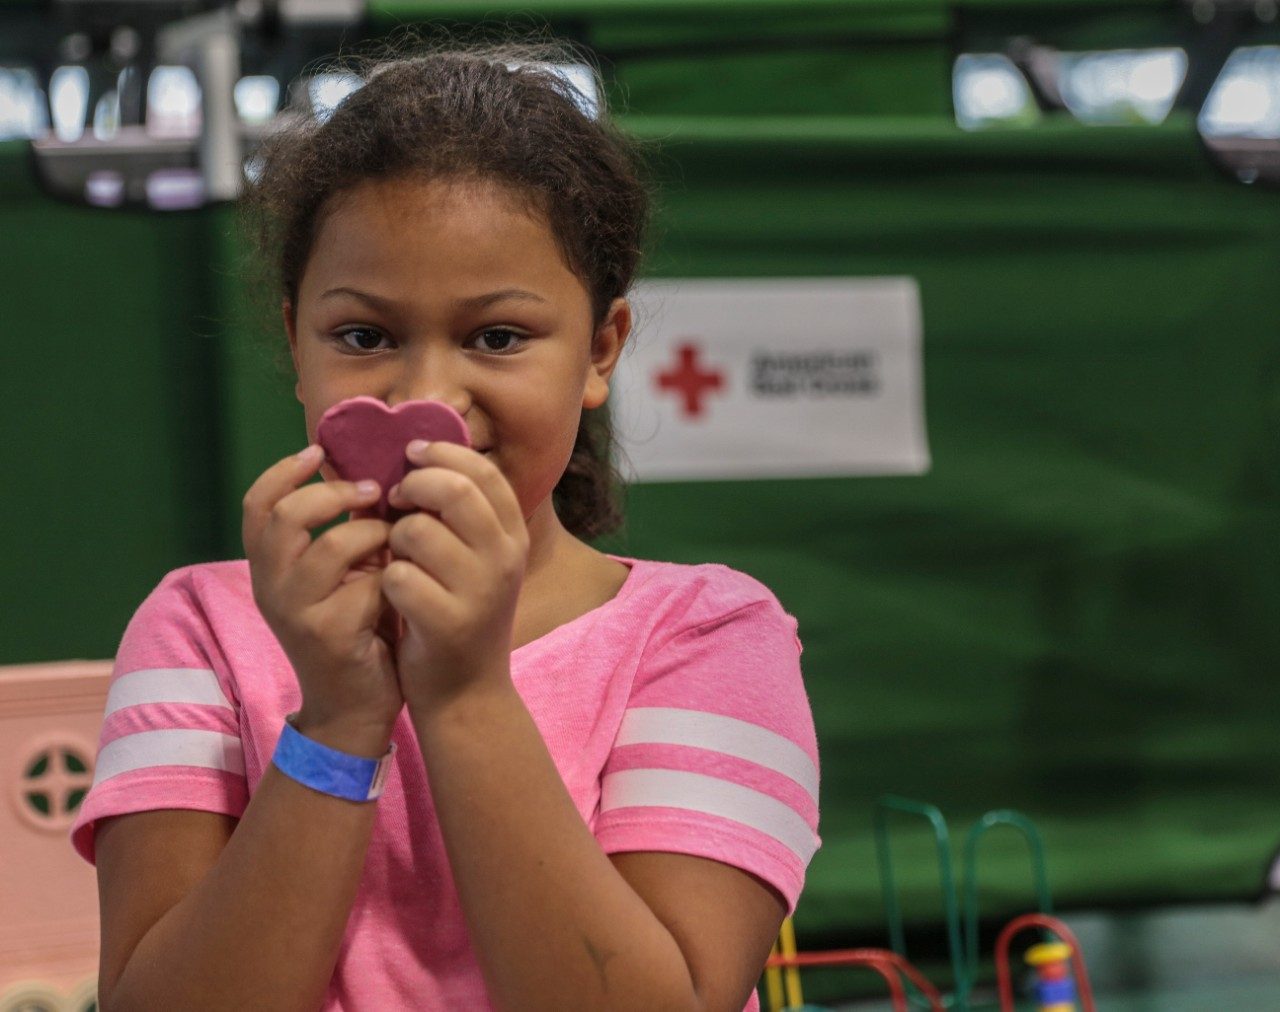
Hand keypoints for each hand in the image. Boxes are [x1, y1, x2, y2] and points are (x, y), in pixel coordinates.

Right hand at [242, 445, 401, 751]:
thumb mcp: (341, 574)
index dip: (283, 472)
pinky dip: (391, 576)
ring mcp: (296, 613)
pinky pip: (367, 585)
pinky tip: (402, 584)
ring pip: (331, 548)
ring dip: (372, 534)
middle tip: (372, 490)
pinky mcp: (329, 636)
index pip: (257, 506)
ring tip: (394, 540)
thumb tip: (368, 471)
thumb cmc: (357, 627)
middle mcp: (271, 587)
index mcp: (268, 567)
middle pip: (287, 517)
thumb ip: (344, 530)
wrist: (355, 705)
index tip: (319, 452)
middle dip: (335, 494)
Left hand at [382, 440, 528, 711]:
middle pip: (454, 491)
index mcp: (514, 536)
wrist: (467, 692)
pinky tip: (393, 594)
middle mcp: (505, 559)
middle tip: (394, 498)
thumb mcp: (477, 560)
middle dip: (412, 486)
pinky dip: (385, 580)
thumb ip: (460, 514)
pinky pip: (397, 576)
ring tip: (397, 557)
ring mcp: (480, 592)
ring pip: (416, 531)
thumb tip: (419, 452)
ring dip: (392, 538)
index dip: (444, 453)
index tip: (412, 454)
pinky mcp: (448, 623)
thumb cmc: (461, 613)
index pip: (484, 472)